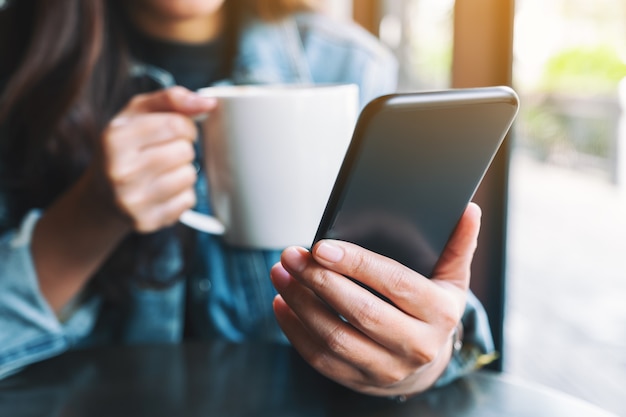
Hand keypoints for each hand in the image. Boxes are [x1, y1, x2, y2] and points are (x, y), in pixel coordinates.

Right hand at [93, 87, 215, 232]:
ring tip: (165, 170)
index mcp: (115, 138)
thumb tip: (209, 102)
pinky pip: (188, 201)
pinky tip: (164, 190)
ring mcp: (132, 200)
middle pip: (185, 151)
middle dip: (184, 148)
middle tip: (168, 152)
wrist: (102, 195)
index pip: (176, 124)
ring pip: (190, 176)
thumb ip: (171, 99)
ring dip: (185, 171)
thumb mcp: (137, 113)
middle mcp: (120, 171)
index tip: (178, 130)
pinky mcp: (146, 221)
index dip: (186, 125)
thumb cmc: (125, 147)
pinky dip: (183, 194)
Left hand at [270, 203, 480, 396]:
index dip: (356, 264)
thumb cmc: (433, 312)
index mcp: (439, 313)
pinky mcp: (360, 381)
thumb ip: (458, 245)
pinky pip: (320, 358)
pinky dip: (295, 330)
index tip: (321, 247)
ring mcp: (387, 368)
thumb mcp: (451, 280)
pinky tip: (282, 304)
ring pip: (335, 337)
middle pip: (360, 311)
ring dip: (301, 303)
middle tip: (292, 256)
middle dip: (320, 281)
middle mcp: (417, 345)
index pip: (394, 283)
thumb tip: (468, 210)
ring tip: (281, 274)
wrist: (426, 366)